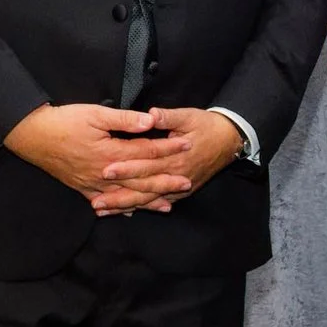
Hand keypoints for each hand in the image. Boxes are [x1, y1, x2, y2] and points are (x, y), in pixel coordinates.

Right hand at [5, 104, 193, 212]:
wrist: (30, 135)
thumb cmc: (63, 121)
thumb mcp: (95, 114)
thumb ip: (125, 119)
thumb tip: (151, 121)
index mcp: (110, 154)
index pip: (146, 152)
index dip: (168, 149)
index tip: (188, 145)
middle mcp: (104, 174)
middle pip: (141, 180)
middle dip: (166, 181)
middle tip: (188, 182)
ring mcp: (92, 184)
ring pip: (126, 196)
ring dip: (148, 201)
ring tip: (168, 205)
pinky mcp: (81, 187)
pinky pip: (104, 201)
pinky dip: (120, 208)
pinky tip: (131, 212)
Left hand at [98, 107, 243, 213]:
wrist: (229, 140)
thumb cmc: (207, 126)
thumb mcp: (188, 116)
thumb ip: (168, 117)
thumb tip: (151, 115)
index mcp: (175, 157)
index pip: (146, 164)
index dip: (126, 168)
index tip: (105, 171)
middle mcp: (176, 176)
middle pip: (144, 188)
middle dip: (119, 196)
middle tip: (96, 202)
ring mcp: (180, 186)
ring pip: (149, 199)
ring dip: (126, 206)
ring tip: (103, 210)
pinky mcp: (182, 191)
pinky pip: (159, 201)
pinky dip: (142, 207)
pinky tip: (125, 212)